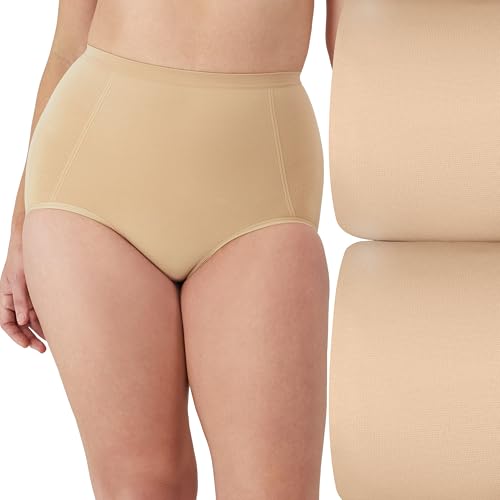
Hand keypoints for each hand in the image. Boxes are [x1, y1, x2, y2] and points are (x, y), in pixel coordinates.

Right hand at [0, 232, 45, 352]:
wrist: (34, 242)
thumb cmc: (22, 258)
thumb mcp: (20, 280)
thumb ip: (21, 300)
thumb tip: (24, 322)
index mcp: (5, 296)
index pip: (6, 322)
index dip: (15, 335)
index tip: (25, 345)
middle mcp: (16, 299)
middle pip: (21, 324)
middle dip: (30, 337)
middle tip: (42, 349)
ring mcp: (28, 297)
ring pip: (32, 319)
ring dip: (40, 331)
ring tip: (52, 342)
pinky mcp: (39, 293)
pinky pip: (41, 310)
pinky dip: (46, 320)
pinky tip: (56, 328)